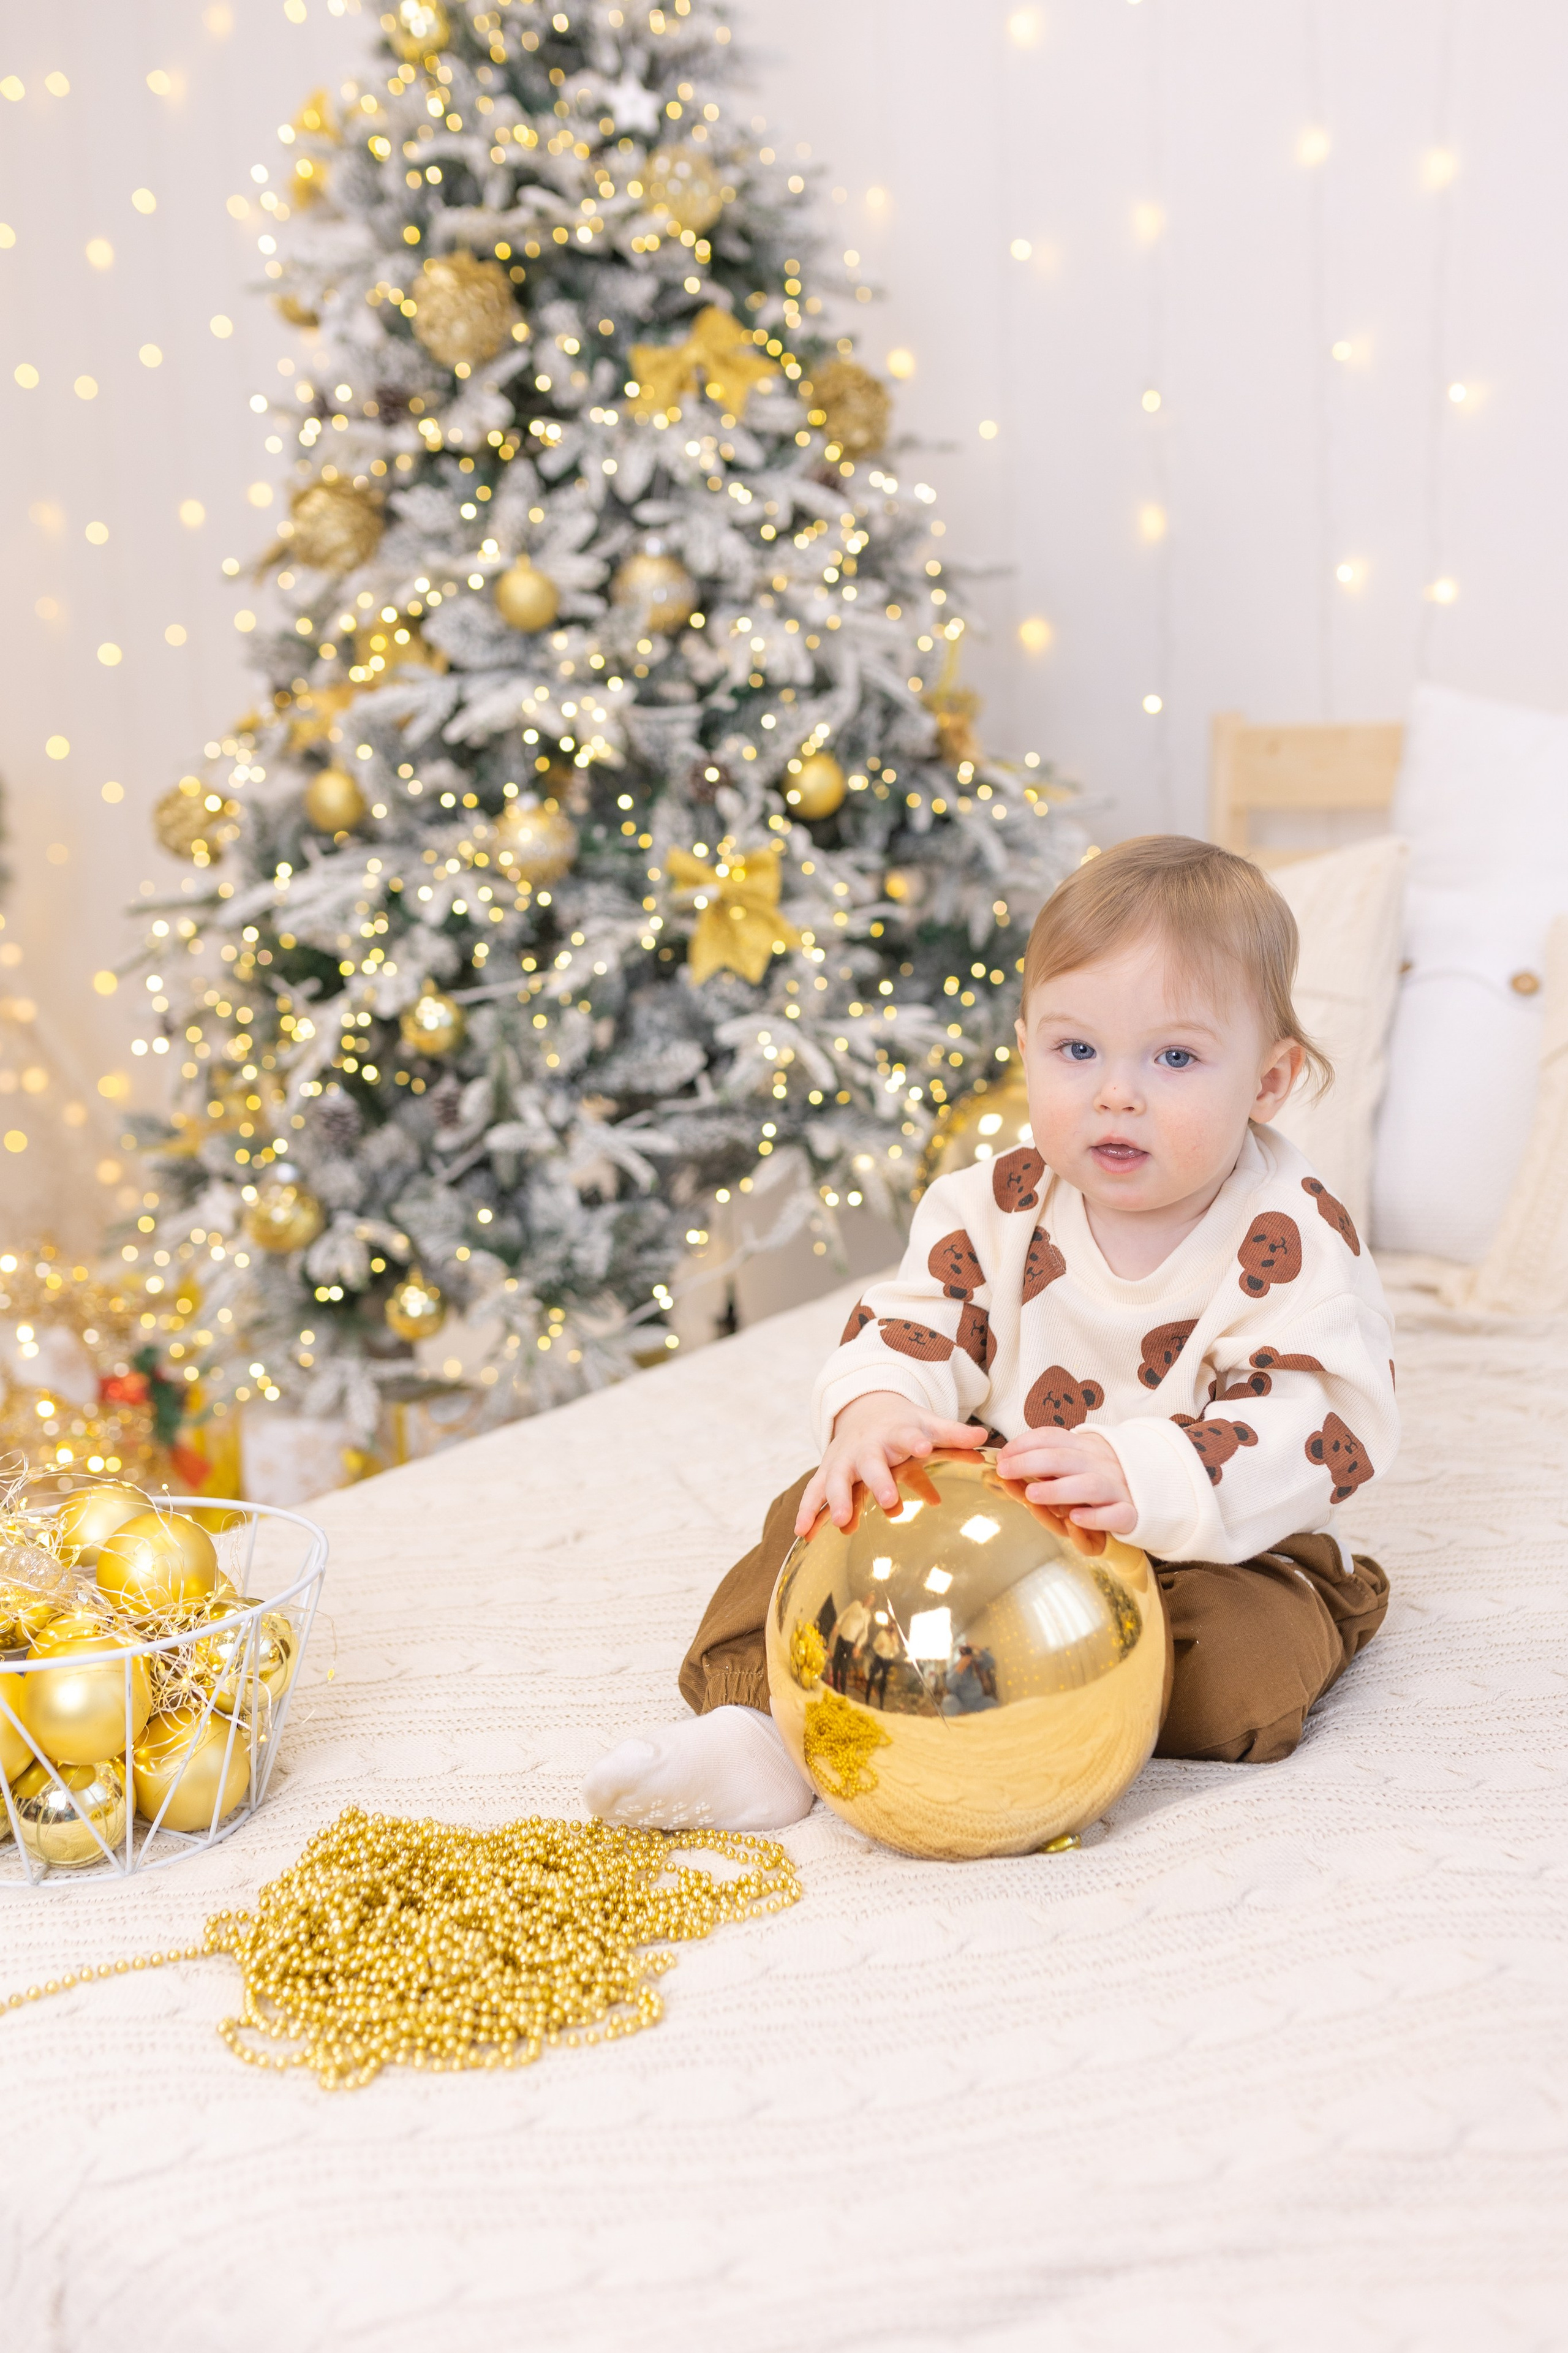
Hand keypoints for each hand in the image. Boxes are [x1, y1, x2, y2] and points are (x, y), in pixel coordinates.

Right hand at [795, 1393, 986, 1534]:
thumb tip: (984, 1439)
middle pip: (870, 1463)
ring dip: (838, 1499)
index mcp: (894, 1432)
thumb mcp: (928, 1424)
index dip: (914, 1441)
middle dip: (877, 1480)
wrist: (864, 1409)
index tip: (923, 1447)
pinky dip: (807, 1510)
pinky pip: (813, 1492)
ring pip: (837, 1478)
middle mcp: (866, 1446)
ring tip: (842, 1521)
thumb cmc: (902, 1425)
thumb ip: (953, 1434)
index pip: (906, 1435)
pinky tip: (802, 1532)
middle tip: (888, 1500)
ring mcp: (844, 1459)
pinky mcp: (827, 1472)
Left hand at [992, 1426, 1136, 1533]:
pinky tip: (1076, 1518)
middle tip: (1004, 1471)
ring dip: (1058, 1489)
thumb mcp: (1079, 1462)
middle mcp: (1101, 1464)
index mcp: (1087, 1447)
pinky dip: (1096, 1516)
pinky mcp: (1132, 1513)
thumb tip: (1008, 1462)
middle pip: (1064, 1458)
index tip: (1002, 1455)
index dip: (1024, 1444)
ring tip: (1032, 1495)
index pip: (1052, 1437)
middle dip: (1030, 1462)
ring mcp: (1118, 1488)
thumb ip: (1050, 1461)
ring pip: (1089, 1485)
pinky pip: (1116, 1514)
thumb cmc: (1103, 1479)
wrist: (1157, 1492)